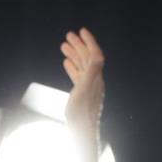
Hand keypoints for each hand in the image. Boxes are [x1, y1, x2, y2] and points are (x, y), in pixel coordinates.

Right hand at [61, 27, 104, 142]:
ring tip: (64, 46)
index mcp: (95, 76)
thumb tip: (97, 54)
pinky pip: (77, 75)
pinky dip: (72, 67)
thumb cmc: (81, 112)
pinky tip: (66, 63)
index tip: (81, 31)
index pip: (95, 54)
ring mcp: (88, 86)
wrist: (82, 130)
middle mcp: (94, 79)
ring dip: (74, 54)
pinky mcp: (82, 93)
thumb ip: (92, 71)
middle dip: (79, 45)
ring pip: (81, 65)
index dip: (89, 41)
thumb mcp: (85, 89)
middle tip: (69, 35)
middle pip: (87, 58)